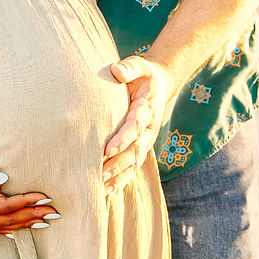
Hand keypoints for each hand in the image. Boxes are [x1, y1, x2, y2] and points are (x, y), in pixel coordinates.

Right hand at [0, 169, 57, 232]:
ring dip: (24, 223)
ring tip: (42, 222)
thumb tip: (4, 180)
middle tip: (55, 214)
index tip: (46, 198)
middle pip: (10, 218)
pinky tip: (12, 232)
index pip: (8, 205)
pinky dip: (5, 230)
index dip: (28, 201)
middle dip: (33, 215)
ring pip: (2, 225)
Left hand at [103, 56, 172, 195]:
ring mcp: (146, 142)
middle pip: (135, 151)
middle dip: (118, 164)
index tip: (108, 150)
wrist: (159, 86)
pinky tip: (105, 192)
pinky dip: (120, 181)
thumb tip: (116, 70)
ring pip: (134, 164)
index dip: (123, 139)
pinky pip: (132, 168)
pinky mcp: (140, 149)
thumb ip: (130, 67)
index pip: (136, 127)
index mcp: (147, 110)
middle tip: (99, 174)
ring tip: (100, 188)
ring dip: (118, 177)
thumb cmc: (144, 76)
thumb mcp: (141, 66)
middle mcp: (148, 130)